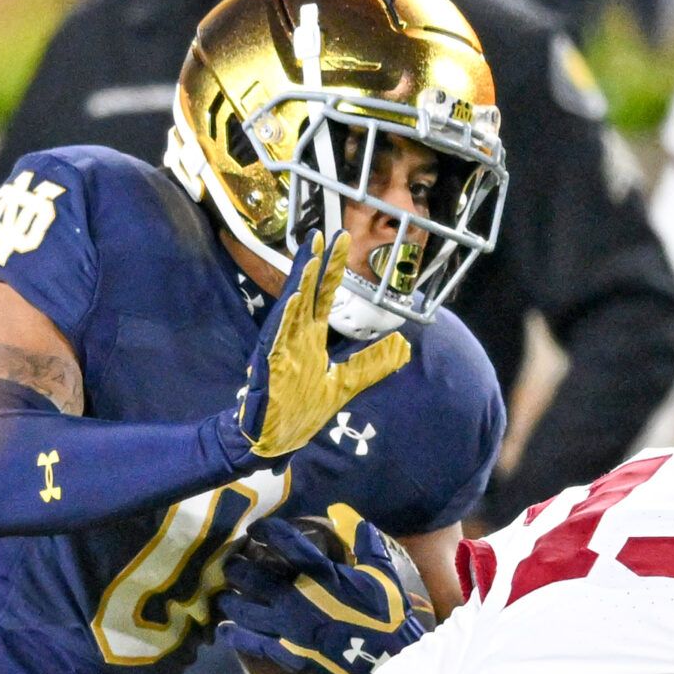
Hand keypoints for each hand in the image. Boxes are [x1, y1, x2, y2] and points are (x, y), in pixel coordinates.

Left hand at [216, 504, 430, 673]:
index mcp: (317, 573)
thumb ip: (364, 540)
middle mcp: (294, 596)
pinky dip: (235, 636)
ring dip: (230, 600)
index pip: (283, 542)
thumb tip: (343, 512)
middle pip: (251, 576)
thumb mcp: (380, 570)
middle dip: (237, 567)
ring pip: (243, 609)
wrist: (385, 656)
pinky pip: (251, 643)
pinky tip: (226, 630)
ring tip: (225, 595)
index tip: (255, 529)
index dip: (265, 531)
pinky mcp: (285, 651)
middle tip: (232, 564)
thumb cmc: (384, 612)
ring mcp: (286, 626)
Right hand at [237, 231, 410, 459]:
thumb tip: (403, 347)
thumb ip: (371, 365)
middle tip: (323, 233)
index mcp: (310, 337)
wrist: (273, 439)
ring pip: (289, 310)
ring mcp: (281, 349)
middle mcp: (295, 336)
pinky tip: (292, 301)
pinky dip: (284, 321)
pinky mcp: (270, 367)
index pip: (323, 295)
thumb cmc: (300, 410)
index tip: (340, 239)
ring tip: (308, 258)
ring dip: (298, 284)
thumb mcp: (345, 385)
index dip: (331, 268)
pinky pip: (276, 339)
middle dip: (314, 264)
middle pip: (306, 293)